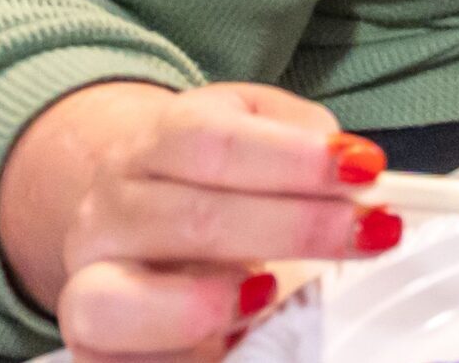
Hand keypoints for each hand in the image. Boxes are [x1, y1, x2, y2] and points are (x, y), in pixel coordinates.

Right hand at [24, 81, 398, 362]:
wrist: (122, 190)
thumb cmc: (209, 163)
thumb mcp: (256, 119)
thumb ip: (306, 134)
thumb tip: (357, 170)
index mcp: (159, 141)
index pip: (215, 142)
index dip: (294, 159)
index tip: (365, 169)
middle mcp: (112, 209)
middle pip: (193, 220)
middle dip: (295, 229)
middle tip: (370, 232)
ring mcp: (89, 279)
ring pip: (116, 303)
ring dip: (207, 306)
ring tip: (270, 295)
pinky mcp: (89, 342)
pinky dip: (183, 357)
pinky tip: (236, 339)